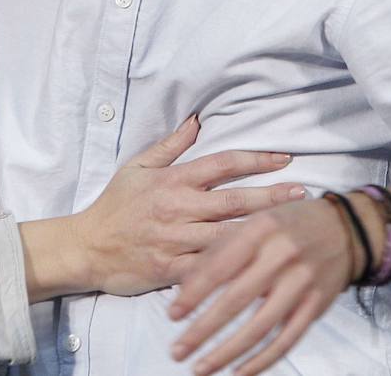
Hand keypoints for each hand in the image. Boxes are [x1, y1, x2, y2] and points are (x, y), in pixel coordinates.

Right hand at [69, 115, 305, 297]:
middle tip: (303, 193)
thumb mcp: (138, 167)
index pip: (222, 164)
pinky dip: (235, 269)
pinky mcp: (171, 269)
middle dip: (272, 196)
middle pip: (234, 200)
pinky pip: (210, 270)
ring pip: (228, 236)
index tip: (284, 159)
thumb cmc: (115, 205)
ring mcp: (175, 240)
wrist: (87, 247)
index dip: (256, 159)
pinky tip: (263, 269)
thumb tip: (197, 120)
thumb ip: (170, 146)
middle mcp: (177, 208)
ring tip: (292, 230)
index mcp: (173, 180)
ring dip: (262, 233)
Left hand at [167, 197, 355, 375]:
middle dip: (203, 329)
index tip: (172, 315)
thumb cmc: (287, 224)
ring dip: (227, 352)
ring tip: (201, 368)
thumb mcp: (253, 221)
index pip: (219, 266)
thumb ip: (220, 249)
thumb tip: (185, 285)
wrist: (344, 229)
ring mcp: (301, 284)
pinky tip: (239, 372)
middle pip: (236, 301)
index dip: (192, 294)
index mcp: (260, 229)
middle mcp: (281, 256)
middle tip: (178, 350)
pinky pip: (287, 340)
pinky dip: (262, 360)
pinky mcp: (316, 306)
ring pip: (260, 327)